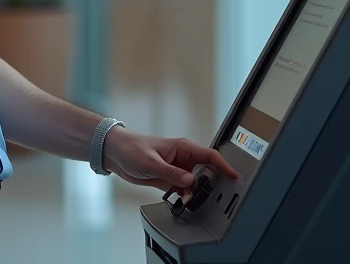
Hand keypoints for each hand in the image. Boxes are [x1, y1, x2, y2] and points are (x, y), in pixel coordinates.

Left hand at [102, 128, 239, 194]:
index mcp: (183, 148)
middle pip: (206, 171)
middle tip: (210, 196)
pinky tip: (181, 202)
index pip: (210, 156)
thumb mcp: (152, 163)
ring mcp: (177, 169)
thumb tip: (191, 181)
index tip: (234, 177)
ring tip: (191, 200)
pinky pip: (183, 190)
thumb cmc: (131, 148)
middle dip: (209, 184)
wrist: (115, 153)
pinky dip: (184, 196)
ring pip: (194, 183)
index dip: (224, 166)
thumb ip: (172, 173)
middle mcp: (183, 158)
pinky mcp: (169, 179)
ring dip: (195, 193)